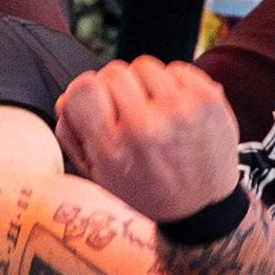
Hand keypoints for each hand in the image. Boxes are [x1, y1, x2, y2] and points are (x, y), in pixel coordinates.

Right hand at [55, 58, 243, 225]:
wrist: (202, 208)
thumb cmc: (144, 188)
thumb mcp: (98, 174)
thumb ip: (73, 133)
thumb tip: (68, 96)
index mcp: (114, 151)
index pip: (82, 88)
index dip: (85, 92)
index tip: (95, 104)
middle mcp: (146, 128)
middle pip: (113, 72)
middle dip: (115, 88)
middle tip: (126, 111)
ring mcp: (180, 111)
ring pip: (144, 65)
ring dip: (142, 84)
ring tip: (151, 110)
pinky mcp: (207, 100)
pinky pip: (176, 69)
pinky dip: (171, 84)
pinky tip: (174, 109)